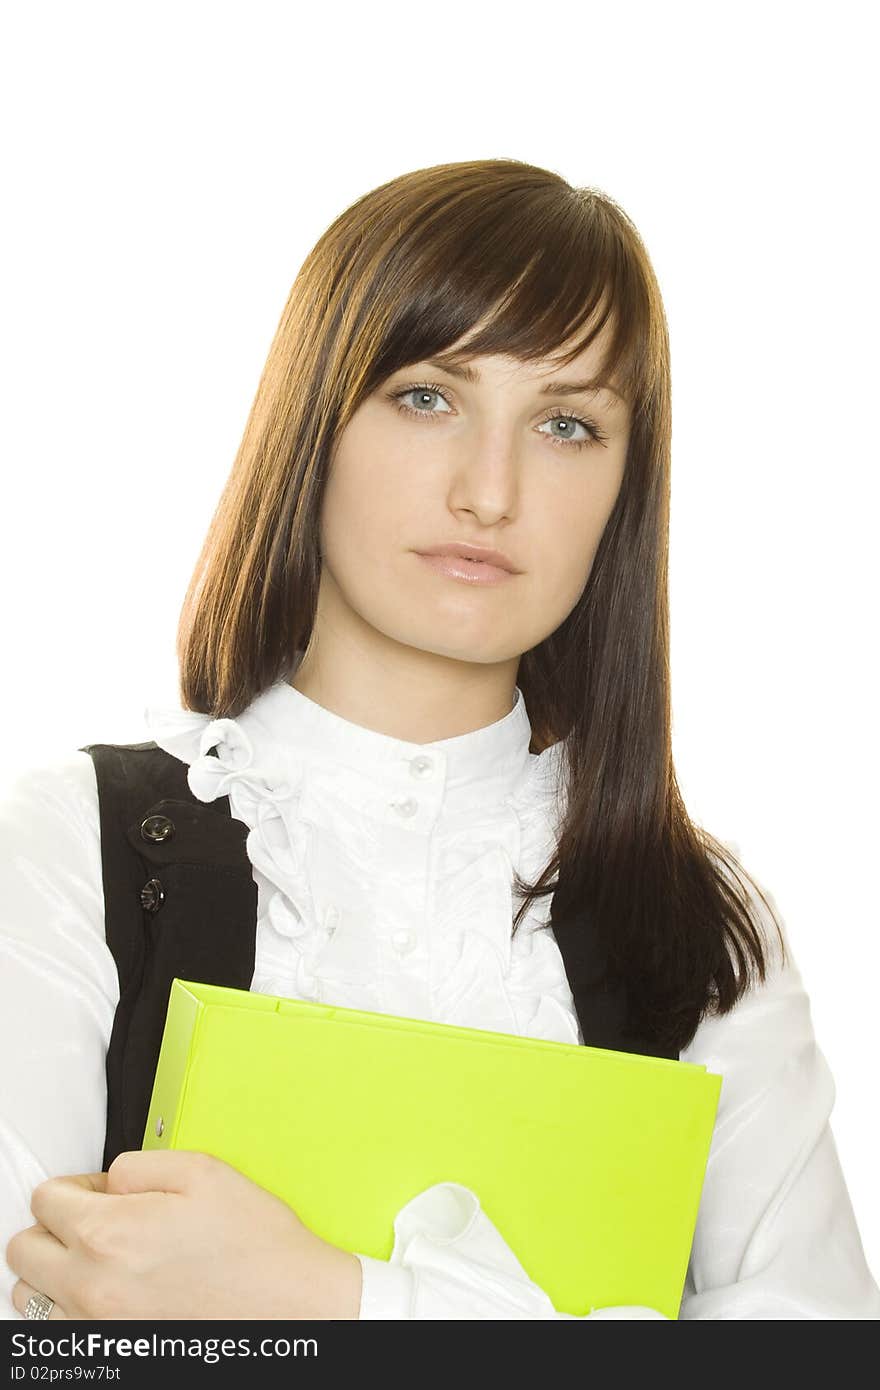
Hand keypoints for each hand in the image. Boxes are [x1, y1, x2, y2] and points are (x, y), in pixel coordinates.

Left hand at [5, 1149, 361, 1319]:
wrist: (289, 1307)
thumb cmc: (255, 1246)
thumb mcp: (201, 1171)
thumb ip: (137, 1165)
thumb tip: (108, 1181)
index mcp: (110, 1234)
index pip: (45, 1200)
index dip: (75, 1185)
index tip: (99, 1191)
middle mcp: (93, 1287)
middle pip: (24, 1249)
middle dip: (54, 1225)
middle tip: (94, 1219)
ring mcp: (98, 1328)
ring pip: (31, 1296)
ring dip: (54, 1270)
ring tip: (100, 1259)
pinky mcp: (111, 1354)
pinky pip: (59, 1330)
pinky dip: (72, 1308)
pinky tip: (111, 1292)